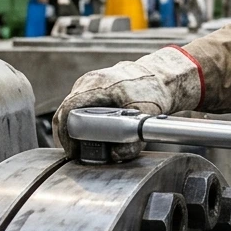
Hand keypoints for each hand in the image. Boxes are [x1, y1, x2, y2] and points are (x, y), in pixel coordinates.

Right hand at [52, 46, 202, 153]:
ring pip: (72, 107)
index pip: (67, 110)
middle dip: (69, 134)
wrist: (164, 75)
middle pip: (66, 110)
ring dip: (75, 127)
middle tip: (77, 152)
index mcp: (97, 85)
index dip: (66, 134)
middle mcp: (90, 81)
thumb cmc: (155, 89)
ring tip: (83, 145)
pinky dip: (81, 119)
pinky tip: (89, 132)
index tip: (73, 150)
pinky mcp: (95, 85)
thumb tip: (116, 156)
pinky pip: (80, 104)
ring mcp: (91, 81)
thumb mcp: (146, 116)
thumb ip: (132, 140)